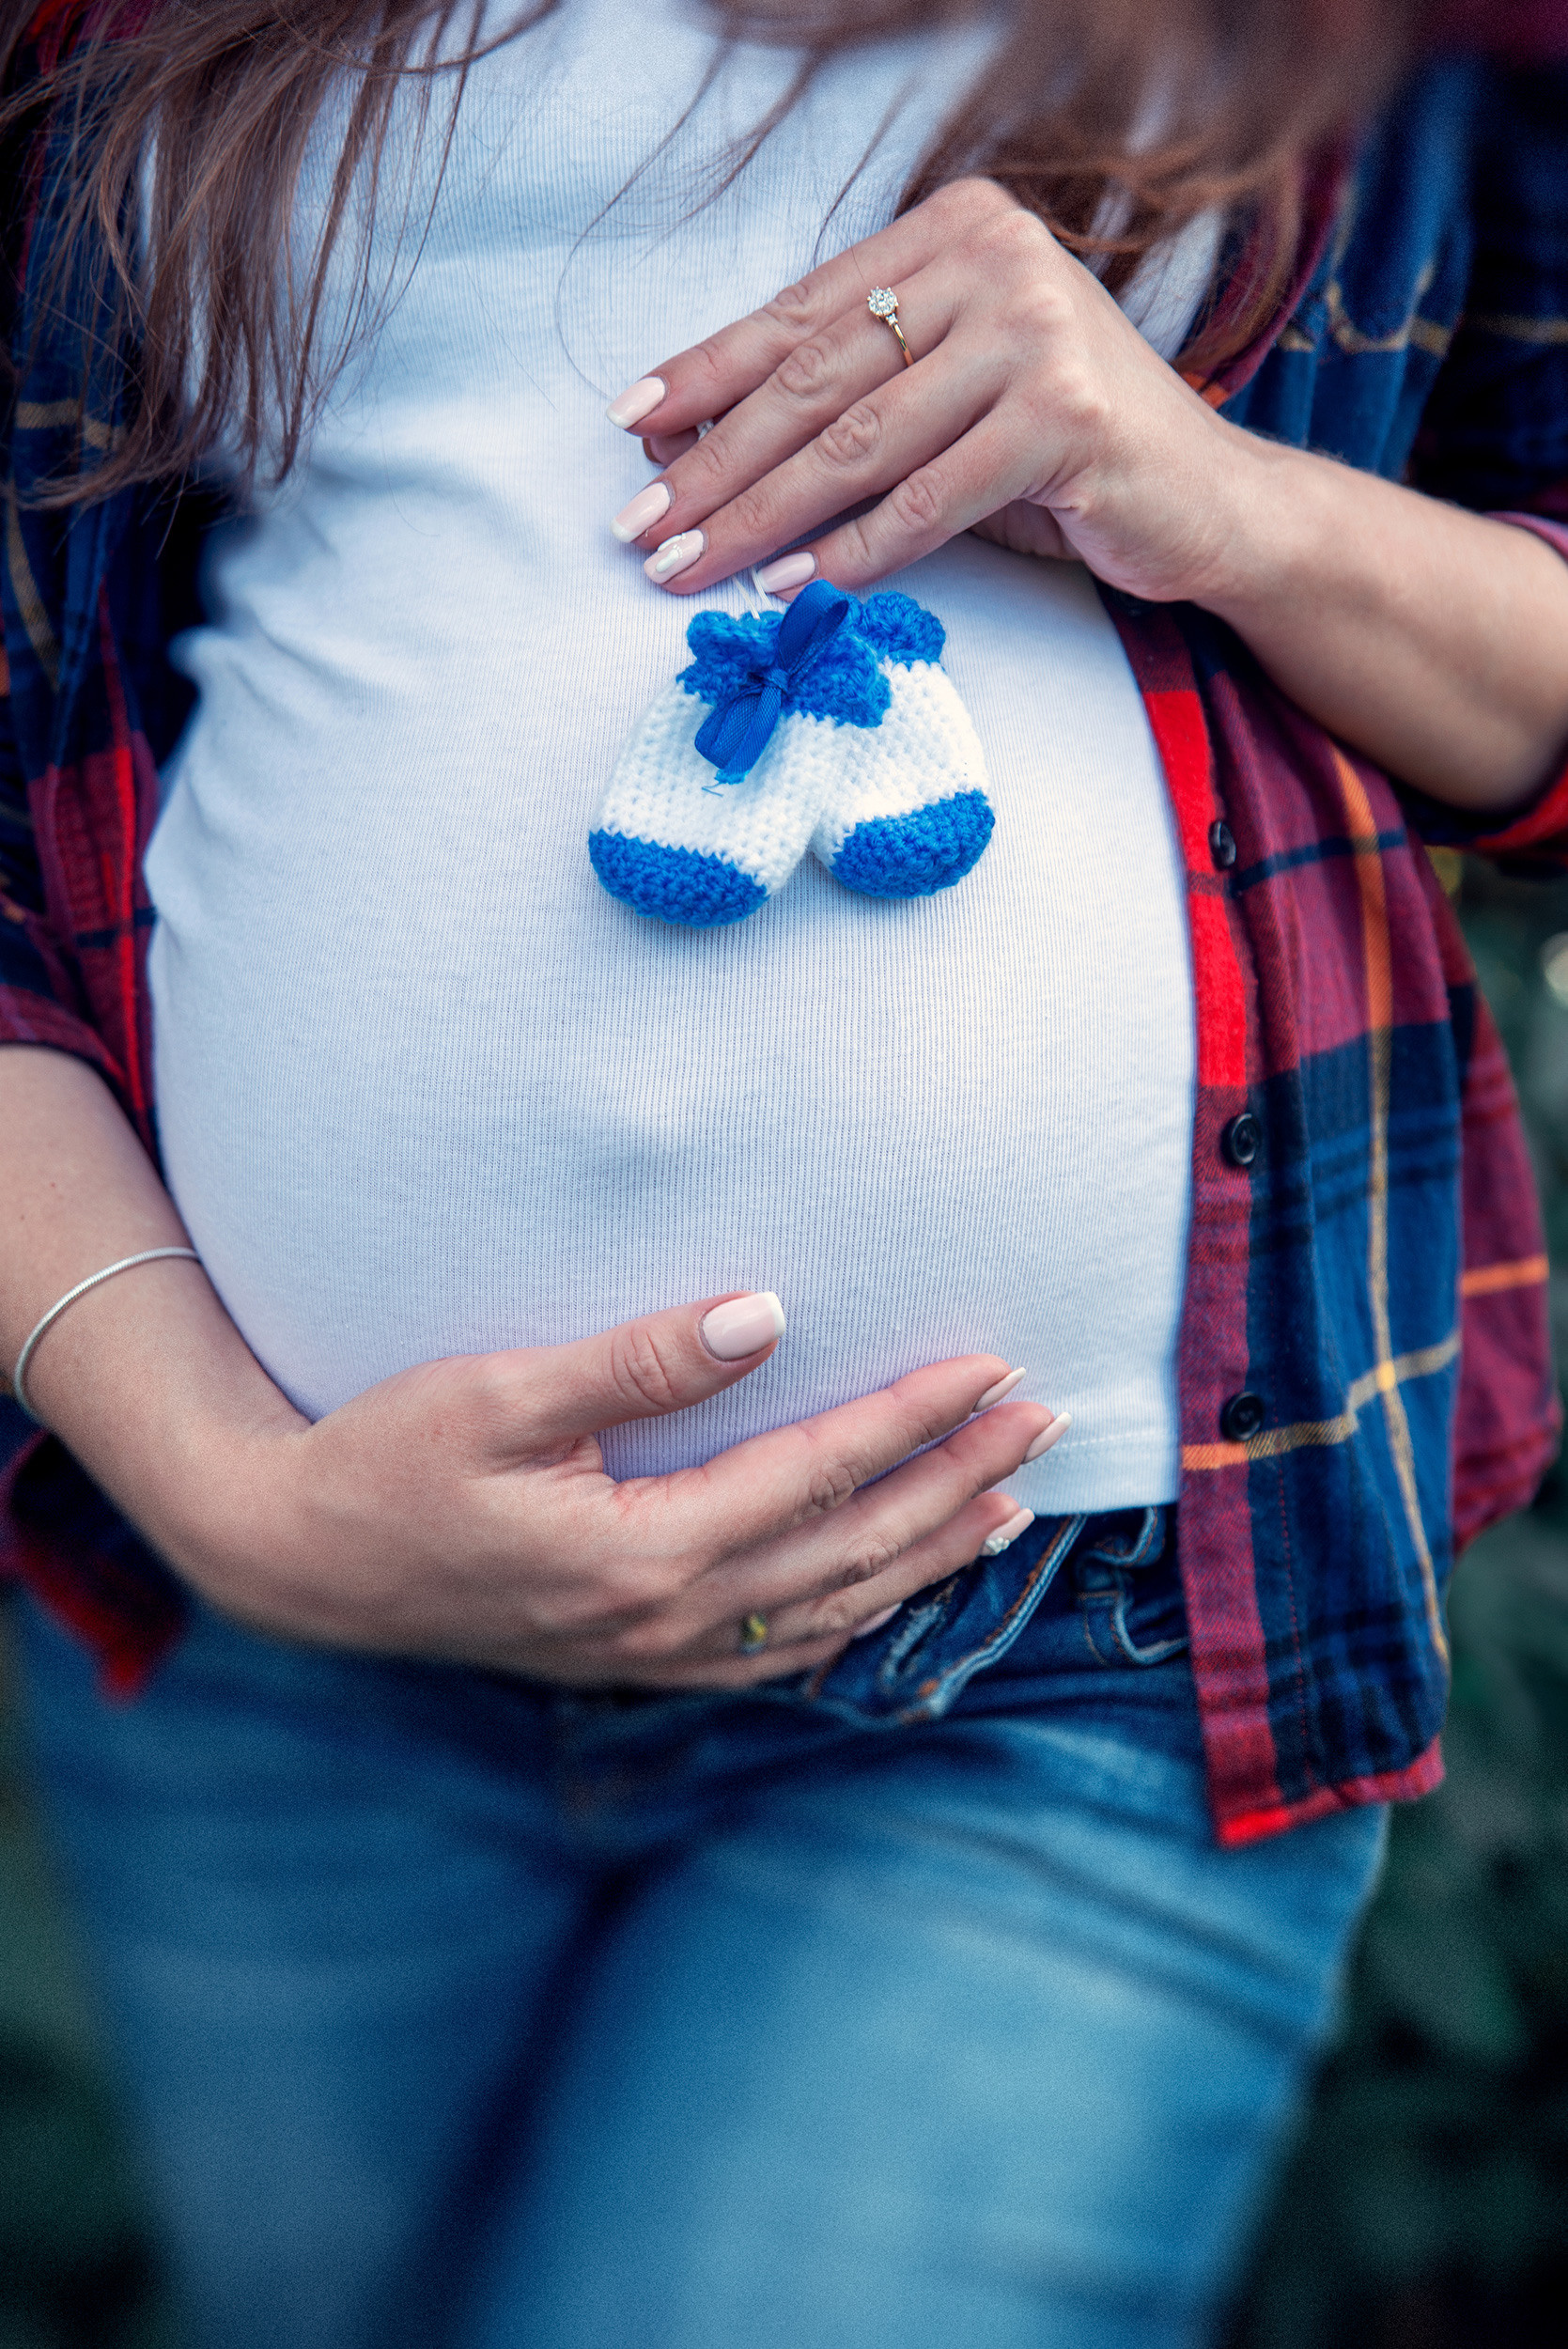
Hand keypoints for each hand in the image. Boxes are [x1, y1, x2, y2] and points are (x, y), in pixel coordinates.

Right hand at [196, 1293, 1059, 1687]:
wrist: (298, 1559)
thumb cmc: (385, 1459)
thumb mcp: (497, 1392)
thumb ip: (637, 1359)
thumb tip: (762, 1313)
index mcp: (643, 1552)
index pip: (820, 1477)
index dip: (914, 1420)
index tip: (993, 1366)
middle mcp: (666, 1622)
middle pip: (852, 1553)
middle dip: (958, 1487)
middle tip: (1042, 1425)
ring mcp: (652, 1655)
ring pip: (830, 1614)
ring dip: (926, 1558)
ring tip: (1008, 1509)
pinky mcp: (632, 1659)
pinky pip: (778, 1654)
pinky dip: (855, 1616)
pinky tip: (889, 1589)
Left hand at [609, 172, 1567, 810]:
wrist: (1207, 502)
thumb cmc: (1060, 458)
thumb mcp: (944, 406)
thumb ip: (844, 404)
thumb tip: (684, 443)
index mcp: (958, 230)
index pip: (802, 314)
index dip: (707, 375)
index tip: (631, 429)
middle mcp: (998, 260)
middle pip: (819, 379)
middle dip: (717, 464)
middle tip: (642, 527)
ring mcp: (1037, 330)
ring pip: (860, 442)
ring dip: (761, 518)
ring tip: (691, 569)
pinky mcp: (1066, 416)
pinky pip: (926, 498)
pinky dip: (851, 552)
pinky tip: (790, 586)